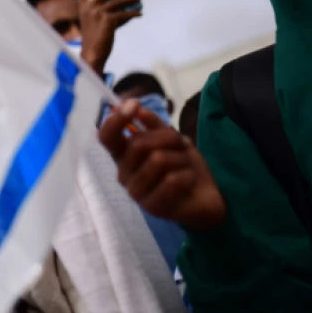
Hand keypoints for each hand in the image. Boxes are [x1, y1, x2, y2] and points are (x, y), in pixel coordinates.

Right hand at [75, 0, 141, 73]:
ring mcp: (98, 12)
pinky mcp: (108, 19)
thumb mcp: (95, 23)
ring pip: (119, 1)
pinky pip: (124, 14)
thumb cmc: (94, 39)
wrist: (92, 54)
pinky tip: (139, 14)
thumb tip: (123, 4)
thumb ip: (104, 12)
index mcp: (82, 8)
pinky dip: (133, 14)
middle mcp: (90, 7)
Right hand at [98, 99, 226, 230]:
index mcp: (123, 155)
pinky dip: (188, 175)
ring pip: (158, 160)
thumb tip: (135, 107)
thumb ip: (153, 123)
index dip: (115, 119)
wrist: (205, 196)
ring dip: (181, 158)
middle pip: (137, 144)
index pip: (106, 137)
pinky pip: (172, 180)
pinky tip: (189, 181)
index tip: (133, 105)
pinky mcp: (152, 207)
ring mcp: (135, 192)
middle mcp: (123, 173)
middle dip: (167, 137)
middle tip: (181, 143)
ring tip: (186, 165)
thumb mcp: (171, 138)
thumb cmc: (182, 165)